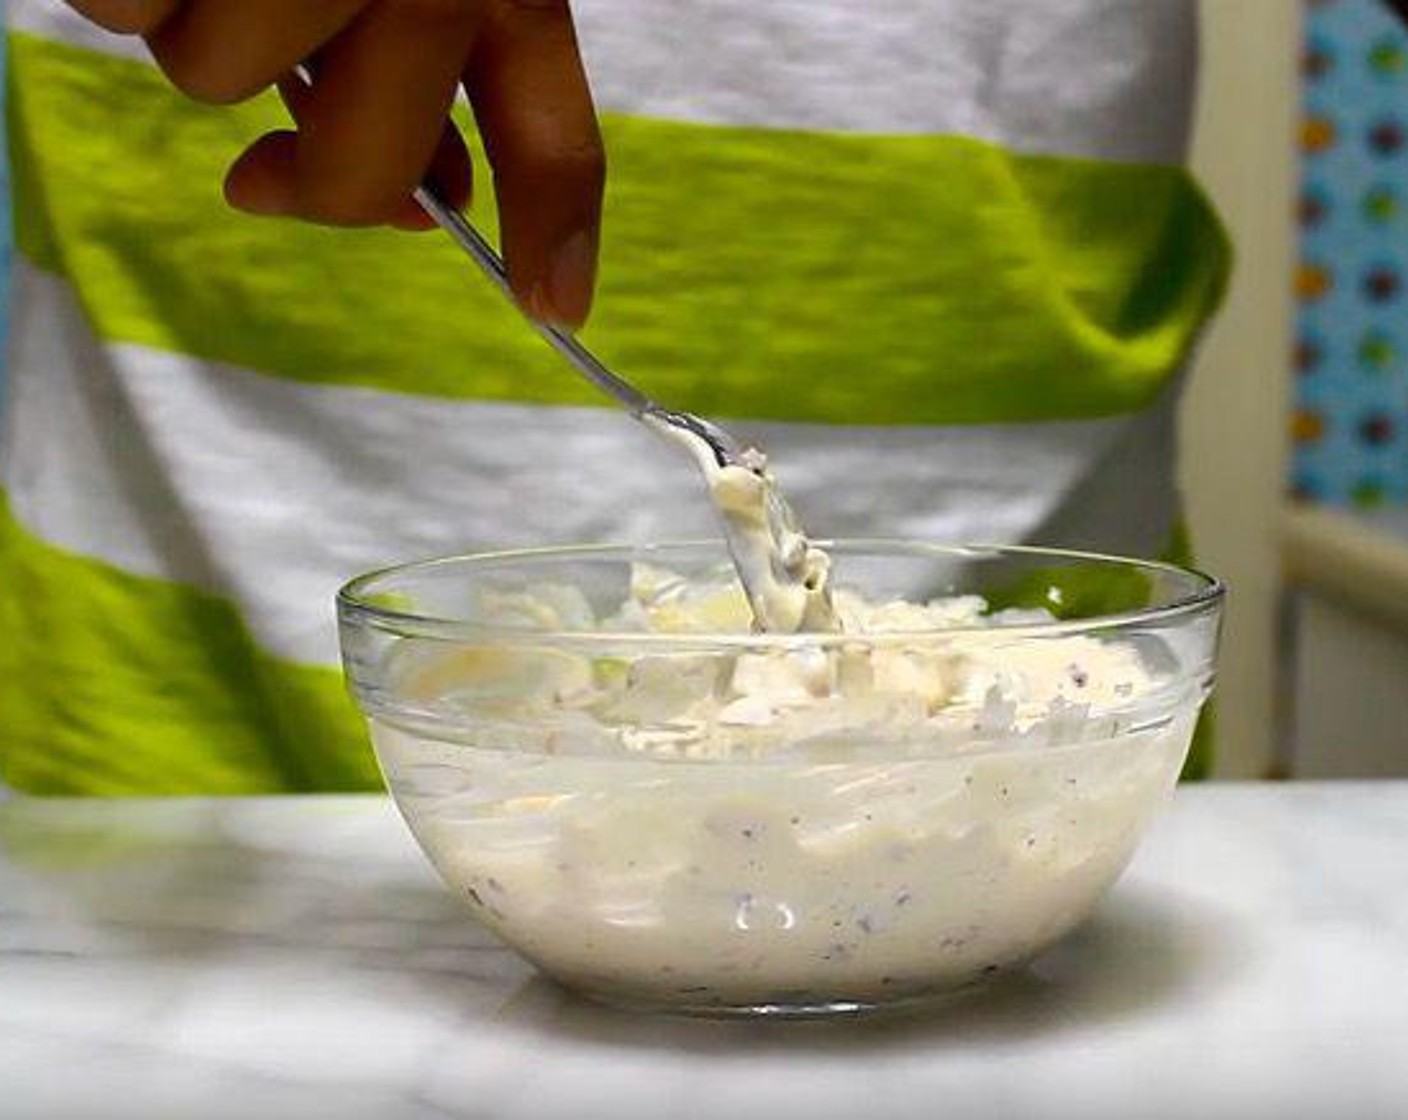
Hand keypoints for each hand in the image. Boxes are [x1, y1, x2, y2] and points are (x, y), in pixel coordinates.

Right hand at [66, 0, 604, 325]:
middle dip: (306, 160)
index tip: (558, 308)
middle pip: (356, 168)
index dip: (554, 231)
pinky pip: (116, 7)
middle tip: (280, 97)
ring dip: (197, 24)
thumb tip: (419, 204)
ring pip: (213, 78)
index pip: (553, 133)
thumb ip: (440, 76)